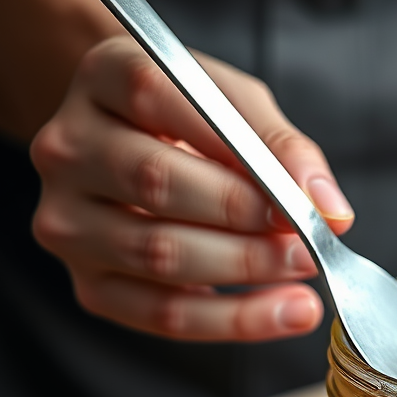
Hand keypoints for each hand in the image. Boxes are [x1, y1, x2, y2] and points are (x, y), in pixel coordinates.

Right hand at [30, 35, 353, 340]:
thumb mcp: (238, 106)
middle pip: (157, 185)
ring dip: (245, 271)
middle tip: (309, 245)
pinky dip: (232, 319)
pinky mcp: (88, 284)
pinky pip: (161, 313)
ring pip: (159, 255)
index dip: (236, 153)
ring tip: (303, 277)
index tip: (299, 197)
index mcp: (103, 77)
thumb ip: (282, 146)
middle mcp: (68, 147)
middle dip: (246, 221)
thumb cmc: (192, 123)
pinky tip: (281, 313)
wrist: (135, 153)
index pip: (159, 99)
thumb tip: (329, 208)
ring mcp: (67, 220)